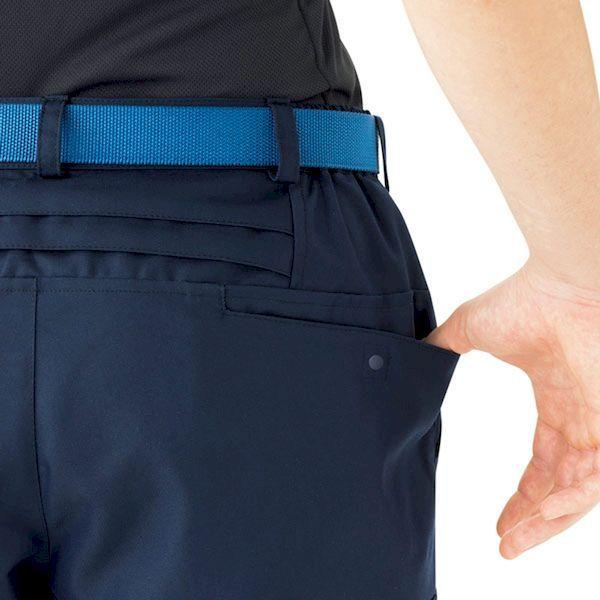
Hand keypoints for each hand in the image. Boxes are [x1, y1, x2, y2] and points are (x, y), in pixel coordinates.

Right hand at [427, 261, 599, 558]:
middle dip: (533, 519)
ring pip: (580, 492)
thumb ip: (442, 347)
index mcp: (558, 400)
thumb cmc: (525, 298)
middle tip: (505, 546)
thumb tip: (410, 358)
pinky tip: (540, 515)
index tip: (498, 520)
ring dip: (548, 521)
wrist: (566, 280)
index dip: (523, 493)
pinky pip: (596, 480)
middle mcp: (582, 418)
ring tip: (514, 542)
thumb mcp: (471, 330)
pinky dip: (569, 503)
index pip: (544, 461)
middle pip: (561, 486)